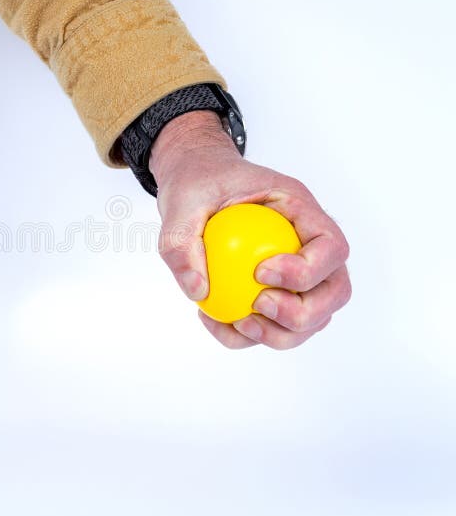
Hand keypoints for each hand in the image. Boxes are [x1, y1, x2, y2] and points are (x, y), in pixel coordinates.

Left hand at [150, 110, 350, 349]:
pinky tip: (215, 321)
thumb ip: (181, 241)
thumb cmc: (198, 182)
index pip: (331, 245)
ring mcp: (297, 270)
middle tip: (257, 306)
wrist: (194, 181)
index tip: (260, 273)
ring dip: (280, 334)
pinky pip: (275, 325)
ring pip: (314, 317)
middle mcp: (308, 242)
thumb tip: (198, 291)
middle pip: (334, 291)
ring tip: (238, 322)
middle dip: (301, 313)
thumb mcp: (181, 200)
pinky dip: (249, 335)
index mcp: (298, 209)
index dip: (307, 270)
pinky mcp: (275, 291)